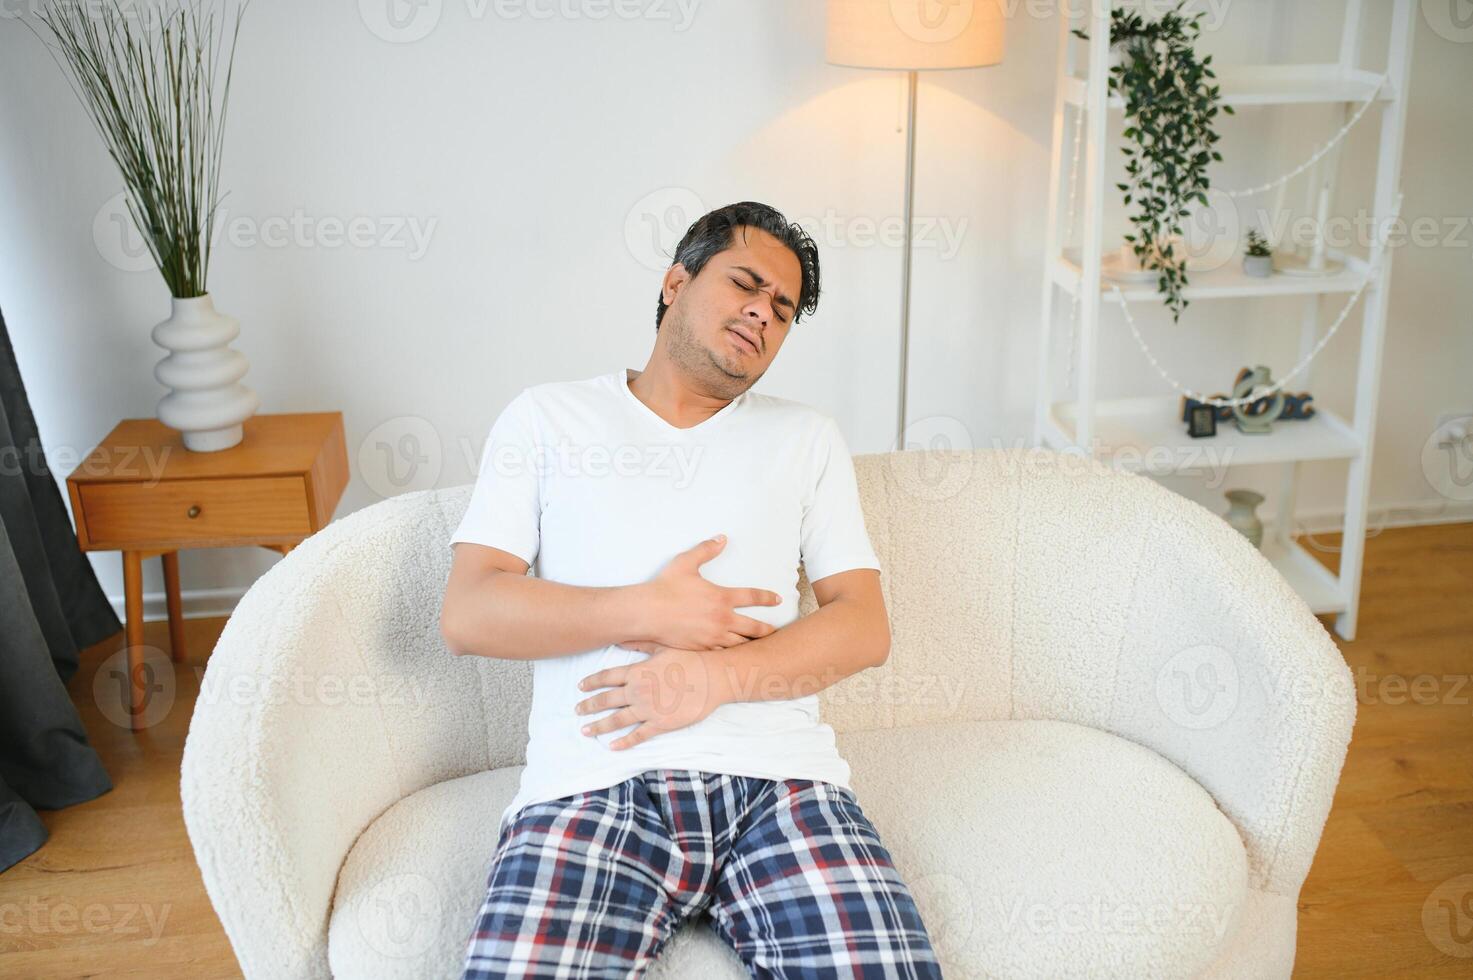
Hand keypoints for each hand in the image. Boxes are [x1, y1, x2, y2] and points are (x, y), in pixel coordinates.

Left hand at [574, 641, 727, 749]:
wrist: (712, 677)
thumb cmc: (690, 659)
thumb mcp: (662, 647)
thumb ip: (639, 645)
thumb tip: (619, 641)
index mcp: (637, 672)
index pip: (607, 677)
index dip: (591, 682)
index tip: (580, 687)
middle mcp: (638, 691)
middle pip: (606, 700)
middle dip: (589, 706)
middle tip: (577, 710)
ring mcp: (648, 709)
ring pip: (616, 720)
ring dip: (599, 726)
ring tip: (585, 731)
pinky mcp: (661, 724)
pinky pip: (638, 735)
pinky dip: (623, 742)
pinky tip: (612, 746)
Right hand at [630, 535, 781, 650]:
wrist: (646, 613)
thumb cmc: (665, 587)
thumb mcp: (686, 563)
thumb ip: (706, 550)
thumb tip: (722, 539)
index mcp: (721, 598)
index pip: (753, 597)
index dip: (768, 598)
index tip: (778, 599)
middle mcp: (722, 619)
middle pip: (754, 628)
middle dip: (768, 630)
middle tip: (776, 632)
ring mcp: (712, 637)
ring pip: (740, 644)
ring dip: (752, 644)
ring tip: (761, 646)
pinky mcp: (701, 649)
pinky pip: (722, 653)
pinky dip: (732, 654)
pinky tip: (736, 655)